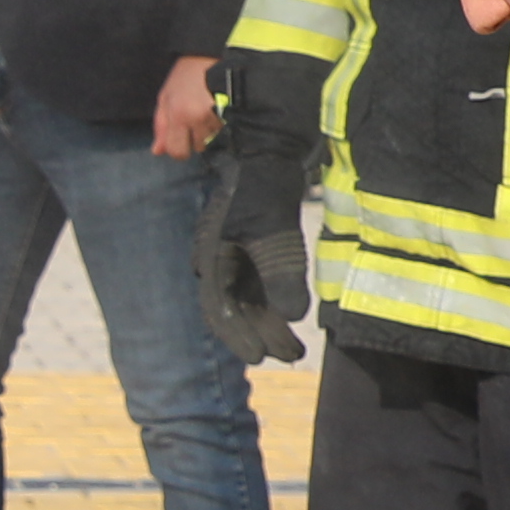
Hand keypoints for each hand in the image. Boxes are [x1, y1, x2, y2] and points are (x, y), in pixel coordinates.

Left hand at [152, 53, 220, 160]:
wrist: (210, 53)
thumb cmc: (185, 75)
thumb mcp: (166, 97)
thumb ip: (161, 126)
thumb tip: (157, 151)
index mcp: (179, 115)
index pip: (178, 152)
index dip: (179, 149)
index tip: (181, 139)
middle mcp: (198, 118)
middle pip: (198, 147)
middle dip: (196, 137)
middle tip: (196, 117)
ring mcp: (218, 115)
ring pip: (214, 140)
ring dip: (210, 130)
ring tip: (208, 110)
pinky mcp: (233, 111)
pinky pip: (226, 130)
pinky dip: (222, 124)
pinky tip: (218, 110)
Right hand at [192, 133, 311, 363]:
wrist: (270, 152)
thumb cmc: (264, 190)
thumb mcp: (275, 235)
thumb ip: (282, 275)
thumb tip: (293, 316)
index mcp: (212, 259)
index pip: (219, 310)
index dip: (239, 336)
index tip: (260, 357)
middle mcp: (219, 262)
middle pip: (235, 310)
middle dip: (261, 336)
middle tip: (289, 357)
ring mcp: (236, 256)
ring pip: (250, 301)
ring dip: (271, 324)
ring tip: (297, 348)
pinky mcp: (255, 249)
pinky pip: (261, 286)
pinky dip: (276, 304)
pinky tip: (293, 318)